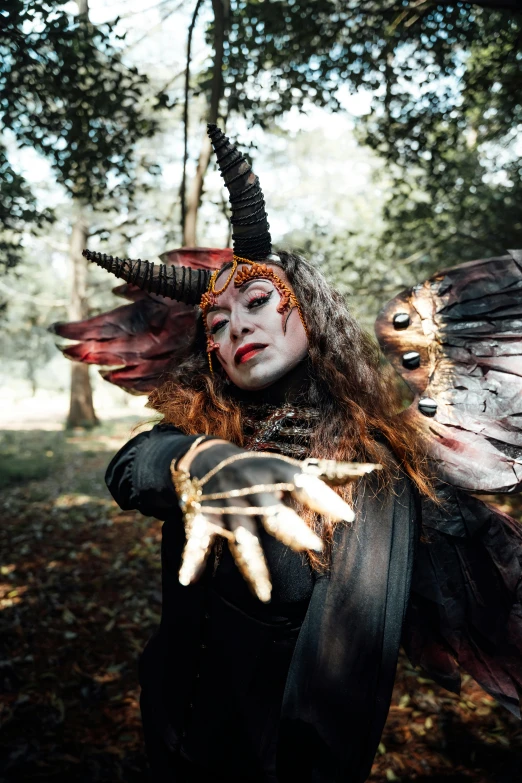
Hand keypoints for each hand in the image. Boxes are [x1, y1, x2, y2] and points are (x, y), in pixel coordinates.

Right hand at [171, 444, 361, 602]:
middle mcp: (251, 489)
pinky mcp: (203, 518)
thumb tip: (368, 471)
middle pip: (274, 514)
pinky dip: (191, 560)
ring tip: (265, 595)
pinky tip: (188, 580)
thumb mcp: (287, 466)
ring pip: (242, 539)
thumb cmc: (258, 467)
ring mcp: (226, 505)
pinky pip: (198, 541)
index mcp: (275, 473)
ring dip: (252, 567)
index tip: (349, 516)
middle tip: (313, 546)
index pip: (305, 484)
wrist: (204, 457)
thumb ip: (325, 474)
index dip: (325, 499)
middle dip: (291, 530)